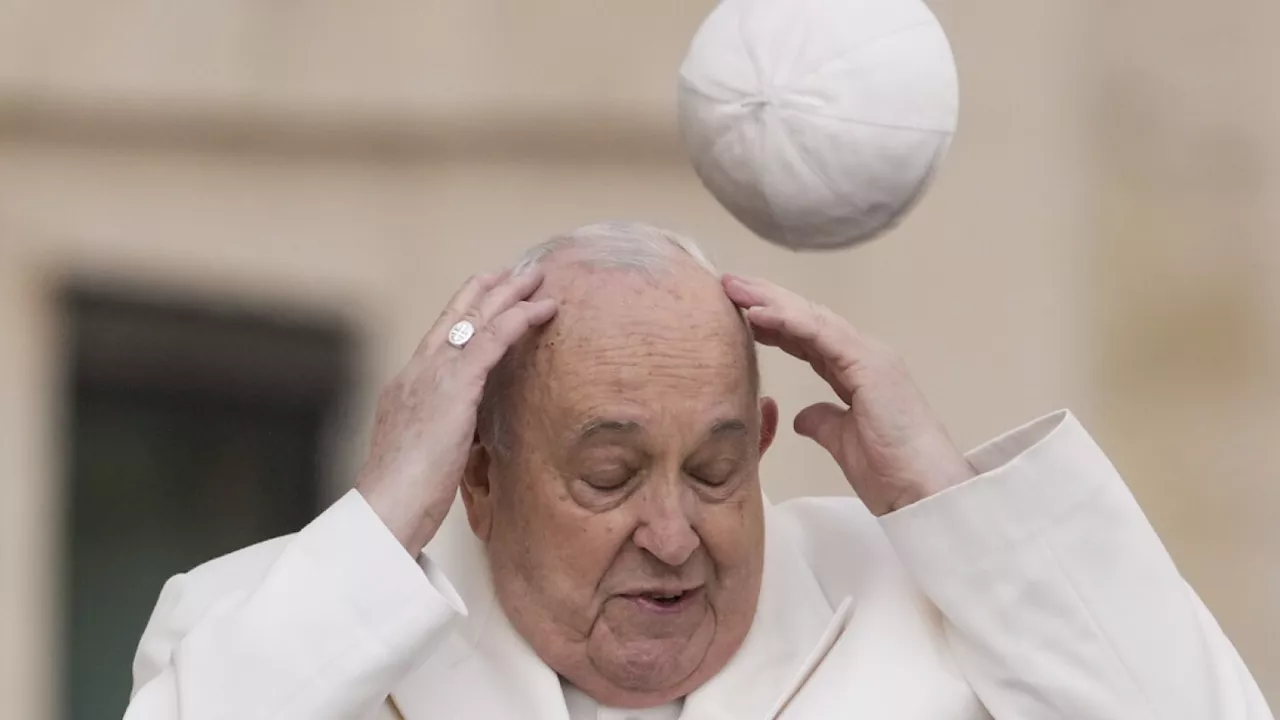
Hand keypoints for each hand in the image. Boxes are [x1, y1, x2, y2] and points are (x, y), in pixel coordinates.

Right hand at [356, 268, 556, 553]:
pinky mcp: (455, 387)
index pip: (438, 338)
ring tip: (536, 278)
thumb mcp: (423, 455)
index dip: (463, 313)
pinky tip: (541, 309)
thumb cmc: (402, 497)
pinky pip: (492, 340)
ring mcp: (432, 375)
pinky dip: (518, 319)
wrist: (385, 508)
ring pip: (476, 320)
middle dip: (485, 291)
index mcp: (405, 388)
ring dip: (509, 295)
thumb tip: (463, 439)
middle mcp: (416, 372)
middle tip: (512, 272)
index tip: (484, 295)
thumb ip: (443, 436)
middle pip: (454, 317)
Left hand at [722, 274, 974, 515]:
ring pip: (812, 318)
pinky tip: (758, 313)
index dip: (774, 322)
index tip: (739, 313)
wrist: (927, 493)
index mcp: (858, 372)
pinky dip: (788, 320)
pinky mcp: (870, 365)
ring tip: (733, 288)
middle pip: (808, 318)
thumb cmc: (892, 474)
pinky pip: (821, 334)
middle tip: (728, 285)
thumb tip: (802, 416)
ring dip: (771, 300)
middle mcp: (865, 355)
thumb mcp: (844, 443)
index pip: (808, 337)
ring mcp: (870, 356)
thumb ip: (824, 422)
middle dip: (766, 299)